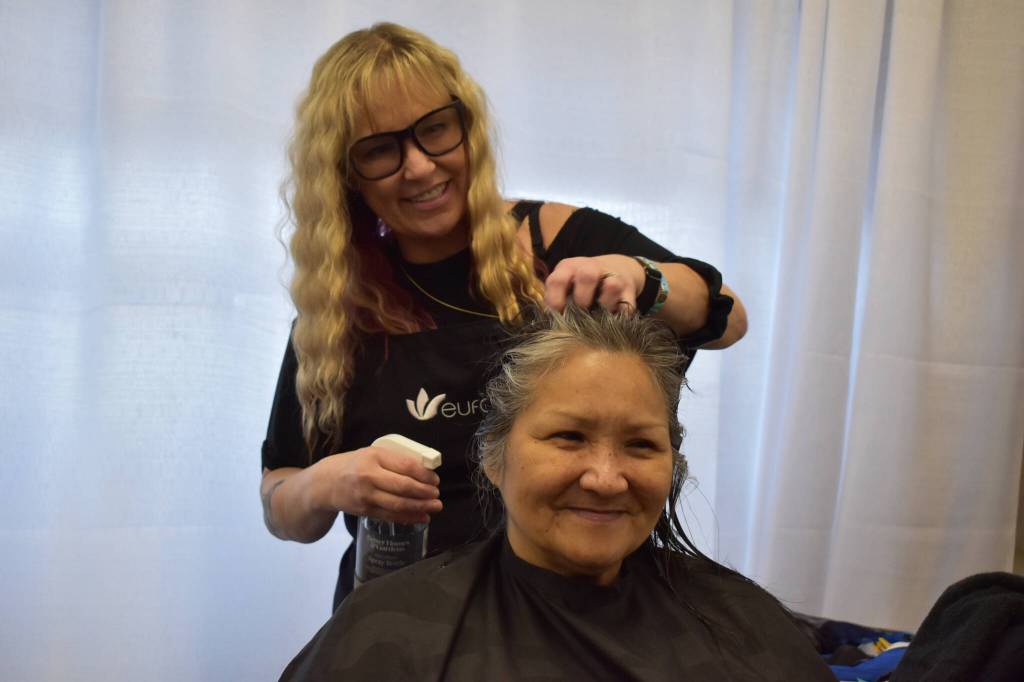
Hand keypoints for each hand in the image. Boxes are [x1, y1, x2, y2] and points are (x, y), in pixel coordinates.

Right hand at [309, 447, 442, 523]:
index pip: (405, 465)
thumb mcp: (371, 454)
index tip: (435, 479)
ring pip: (398, 503)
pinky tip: (421, 518)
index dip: (424, 474)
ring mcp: (366, 495)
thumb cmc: (353, 465)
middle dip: (425, 492)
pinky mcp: (364, 511)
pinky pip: (390, 516)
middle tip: (437, 494)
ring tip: (435, 507)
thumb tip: (425, 469)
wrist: (324, 484)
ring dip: (420, 507)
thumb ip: (394, 460)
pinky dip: (408, 518)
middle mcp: (369, 475)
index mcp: (374, 456)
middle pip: (404, 486)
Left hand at [543, 255, 645, 312]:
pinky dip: (620, 317)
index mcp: (569, 267)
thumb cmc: (580, 284)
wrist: (616, 268)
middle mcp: (591, 267)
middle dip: (582, 301)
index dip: (555, 301)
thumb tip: (552, 324)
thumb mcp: (565, 283)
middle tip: (581, 314)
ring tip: (600, 316)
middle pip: (587, 276)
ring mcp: (613, 276)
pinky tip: (613, 320)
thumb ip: (556, 299)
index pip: (557, 280)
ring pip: (612, 286)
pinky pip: (627, 305)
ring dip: (605, 306)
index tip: (558, 315)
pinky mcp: (629, 289)